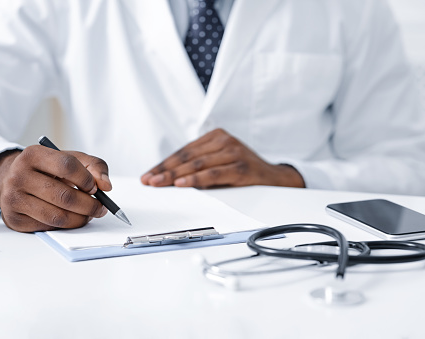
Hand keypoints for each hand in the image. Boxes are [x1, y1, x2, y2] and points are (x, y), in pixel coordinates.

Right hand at [0, 146, 110, 231]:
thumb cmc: (47, 169)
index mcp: (33, 154)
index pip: (67, 166)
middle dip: (89, 205)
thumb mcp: (70, 158)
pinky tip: (71, 218)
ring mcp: (13, 198)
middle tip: (100, 208)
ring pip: (57, 216)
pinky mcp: (14, 219)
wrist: (13, 179)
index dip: (86, 179)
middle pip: (64, 196)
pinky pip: (48, 227)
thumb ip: (94, 166)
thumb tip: (106, 186)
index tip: (95, 187)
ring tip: (89, 214)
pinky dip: (65, 225)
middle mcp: (19, 176)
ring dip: (80, 219)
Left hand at [141, 128, 304, 188]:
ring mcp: (234, 152)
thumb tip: (168, 178)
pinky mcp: (241, 167)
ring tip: (160, 183)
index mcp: (216, 136)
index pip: (184, 151)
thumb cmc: (243, 169)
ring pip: (197, 164)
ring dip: (175, 175)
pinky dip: (196, 179)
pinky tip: (182, 184)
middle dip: (165, 170)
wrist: (275, 177)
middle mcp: (224, 141)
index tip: (149, 175)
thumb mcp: (220, 161)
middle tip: (149, 180)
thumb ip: (198, 165)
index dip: (164, 163)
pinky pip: (213, 174)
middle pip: (187, 157)